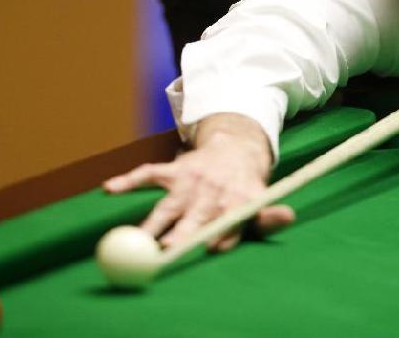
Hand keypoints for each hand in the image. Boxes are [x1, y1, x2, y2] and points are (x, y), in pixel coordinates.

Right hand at [103, 113, 295, 251]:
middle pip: (193, 221)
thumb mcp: (261, 199)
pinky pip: (147, 174)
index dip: (220, 238)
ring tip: (134, 241)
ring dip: (151, 223)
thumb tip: (289, 217)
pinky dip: (127, 181)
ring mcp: (188, 183)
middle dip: (181, 236)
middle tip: (168, 251)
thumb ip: (268, 215)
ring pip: (165, 207)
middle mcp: (210, 195)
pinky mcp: (171, 171)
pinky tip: (109, 189)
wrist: (234, 148)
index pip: (227, 225)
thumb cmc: (244, 186)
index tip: (210, 248)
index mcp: (234, 203)